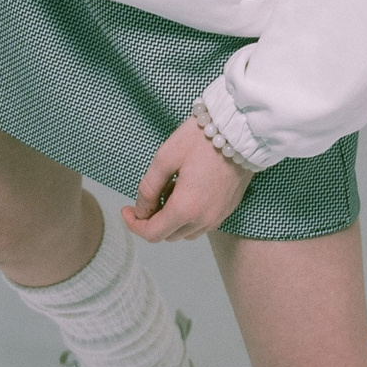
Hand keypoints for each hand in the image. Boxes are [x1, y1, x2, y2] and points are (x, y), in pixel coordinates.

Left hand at [122, 118, 251, 241]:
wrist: (241, 130)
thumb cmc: (201, 139)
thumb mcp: (165, 157)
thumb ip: (149, 187)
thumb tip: (141, 209)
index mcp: (185, 209)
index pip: (152, 233)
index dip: (134, 224)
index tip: (125, 209)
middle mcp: (203, 220)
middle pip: (168, 235)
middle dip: (152, 221)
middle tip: (147, 197)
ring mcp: (218, 216)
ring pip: (186, 232)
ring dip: (171, 220)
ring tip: (169, 191)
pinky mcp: (228, 209)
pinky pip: (202, 224)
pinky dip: (188, 216)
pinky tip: (187, 191)